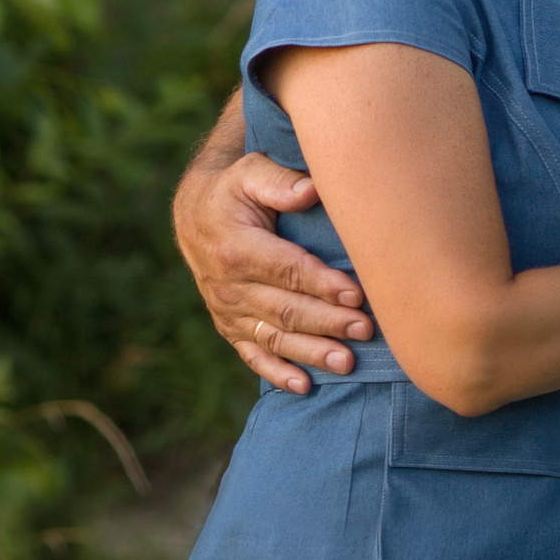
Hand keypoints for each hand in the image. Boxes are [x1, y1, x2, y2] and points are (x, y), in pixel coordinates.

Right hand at [172, 151, 372, 394]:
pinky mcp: (229, 327)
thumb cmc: (234, 190)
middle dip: (327, 322)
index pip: (286, 270)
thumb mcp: (250, 172)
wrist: (195, 216)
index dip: (321, 284)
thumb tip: (313, 191)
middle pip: (285, 309)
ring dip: (311, 353)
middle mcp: (228, 285)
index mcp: (235, 247)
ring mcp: (228, 311)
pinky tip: (305, 386)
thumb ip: (280, 182)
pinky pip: (253, 355)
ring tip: (347, 362)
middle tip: (365, 330)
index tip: (357, 294)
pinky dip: (277, 373)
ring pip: (274, 337)